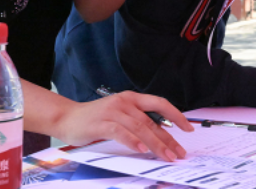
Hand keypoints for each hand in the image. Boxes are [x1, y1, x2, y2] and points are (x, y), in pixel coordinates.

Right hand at [54, 91, 193, 161]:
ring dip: (155, 144)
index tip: (189, 128)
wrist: (66, 118)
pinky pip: (122, 132)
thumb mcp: (120, 115)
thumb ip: (137, 121)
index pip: (160, 104)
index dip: (176, 115)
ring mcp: (113, 111)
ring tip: (166, 156)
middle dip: (168, 139)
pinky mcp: (102, 122)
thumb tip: (160, 137)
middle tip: (178, 153)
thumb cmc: (95, 119)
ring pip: (140, 128)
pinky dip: (133, 141)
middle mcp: (125, 101)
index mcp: (132, 98)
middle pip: (152, 121)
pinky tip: (142, 150)